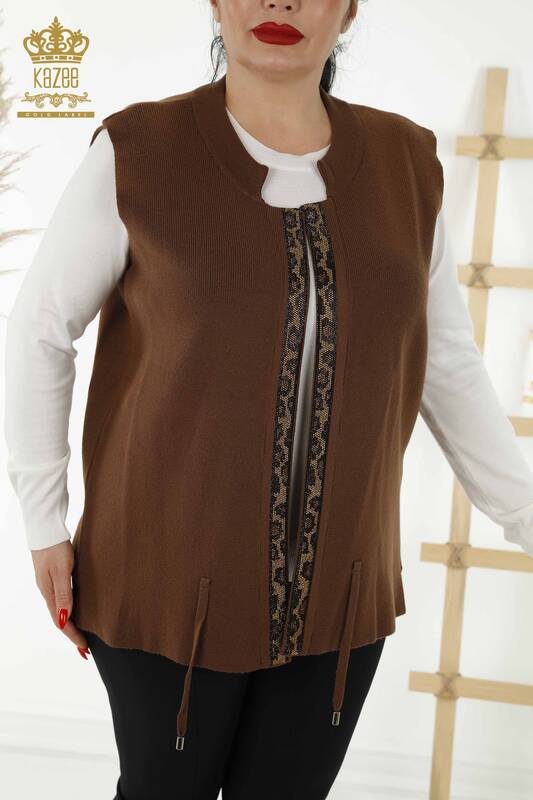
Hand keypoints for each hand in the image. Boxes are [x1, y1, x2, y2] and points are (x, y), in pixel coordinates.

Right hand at [31, 540, 89, 658]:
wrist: (45, 527)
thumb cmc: (55, 547)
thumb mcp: (61, 571)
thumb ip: (64, 594)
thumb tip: (64, 620)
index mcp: (49, 593)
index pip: (61, 622)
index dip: (73, 636)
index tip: (85, 648)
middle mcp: (48, 591)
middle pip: (59, 619)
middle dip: (71, 634)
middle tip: (84, 648)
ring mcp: (49, 583)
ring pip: (60, 609)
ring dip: (70, 623)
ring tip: (82, 633)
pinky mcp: (53, 575)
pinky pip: (62, 599)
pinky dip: (69, 609)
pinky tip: (77, 608)